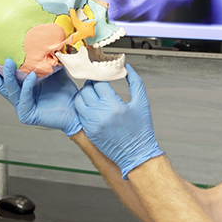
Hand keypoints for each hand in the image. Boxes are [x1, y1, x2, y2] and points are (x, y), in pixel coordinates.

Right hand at [0, 59, 81, 135]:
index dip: (1, 68)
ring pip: (11, 90)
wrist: (77, 107)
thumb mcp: (56, 72)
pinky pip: (24, 97)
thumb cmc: (66, 92)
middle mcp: (21, 96)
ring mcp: (22, 106)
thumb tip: (47, 44)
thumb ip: (49, 61)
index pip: (9, 76)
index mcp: (24, 87)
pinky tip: (31, 76)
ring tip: (9, 62)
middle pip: (5, 83)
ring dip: (9, 75)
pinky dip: (27, 86)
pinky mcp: (27, 114)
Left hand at [75, 64, 163, 178]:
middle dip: (92, 84)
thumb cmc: (141, 129)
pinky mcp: (89, 131)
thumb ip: (135, 82)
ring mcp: (92, 124)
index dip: (101, 76)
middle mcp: (100, 115)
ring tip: (94, 93)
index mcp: (114, 106)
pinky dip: (83, 106)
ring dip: (85, 94)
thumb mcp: (142, 102)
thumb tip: (127, 68)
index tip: (104, 74)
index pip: (99, 84)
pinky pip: (79, 113)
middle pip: (87, 90)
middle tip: (98, 82)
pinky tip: (92, 104)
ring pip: (79, 101)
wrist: (137, 154)